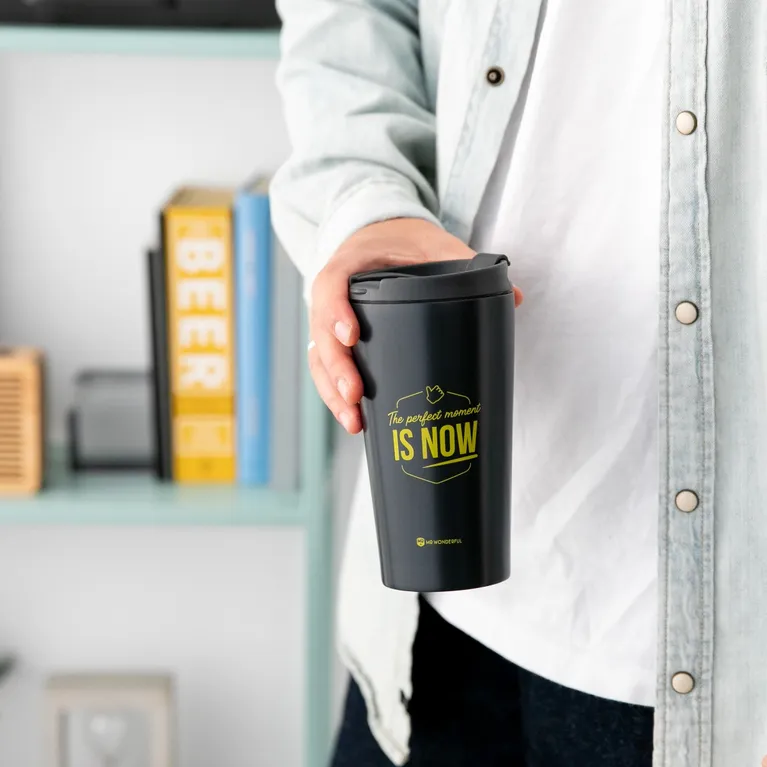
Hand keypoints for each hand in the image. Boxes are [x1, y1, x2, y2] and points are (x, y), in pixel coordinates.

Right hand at [308, 218, 523, 433]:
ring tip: (354, 421)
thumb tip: (515, 296)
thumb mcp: (435, 245)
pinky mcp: (337, 342)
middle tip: (356, 394)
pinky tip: (356, 421)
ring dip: (332, 392)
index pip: (330, 285)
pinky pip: (326, 370)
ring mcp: (331, 321)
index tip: (352, 336)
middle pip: (319, 333)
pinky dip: (335, 396)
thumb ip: (467, 264)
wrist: (383, 238)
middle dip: (336, 368)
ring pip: (318, 359)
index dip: (335, 311)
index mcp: (350, 264)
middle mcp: (332, 295)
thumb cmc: (404, 243)